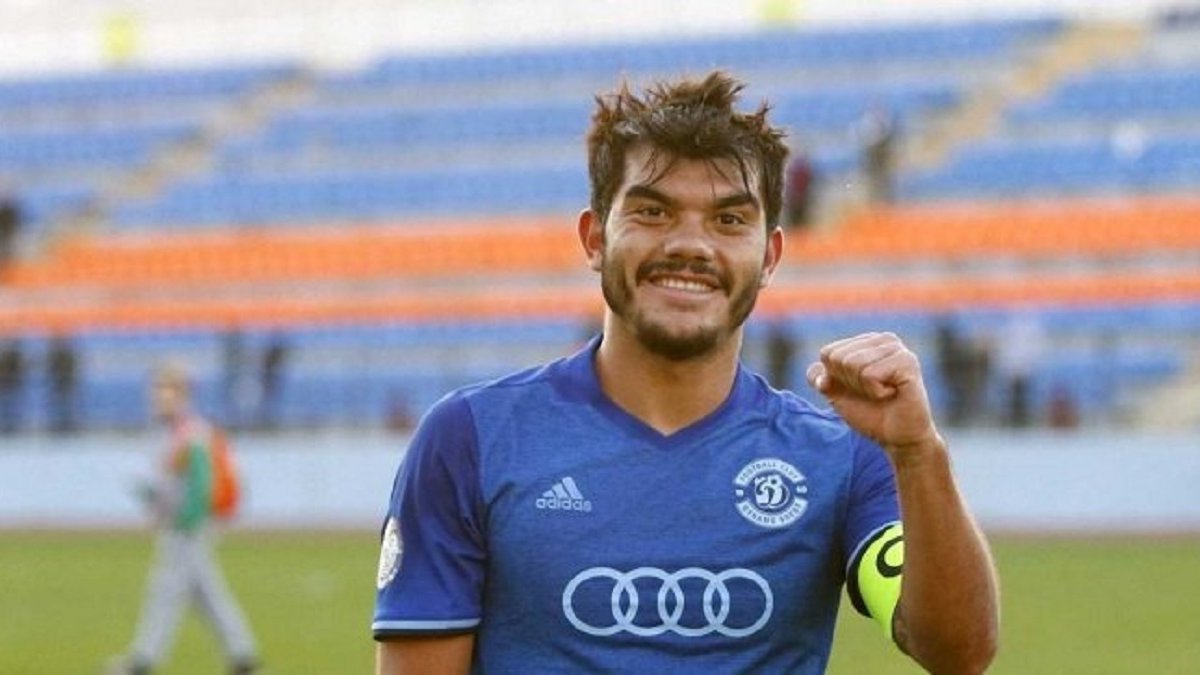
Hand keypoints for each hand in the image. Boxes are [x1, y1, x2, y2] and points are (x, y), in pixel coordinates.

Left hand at [806, 332, 940, 462]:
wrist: (898, 437)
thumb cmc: (871, 413)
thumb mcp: (838, 395)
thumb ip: (821, 379)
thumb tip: (817, 374)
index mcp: (866, 342)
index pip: (828, 353)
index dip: (836, 379)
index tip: (859, 389)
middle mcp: (883, 339)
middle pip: (838, 358)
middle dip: (850, 383)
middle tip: (873, 393)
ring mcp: (897, 348)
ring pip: (853, 363)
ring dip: (864, 388)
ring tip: (884, 392)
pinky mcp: (907, 362)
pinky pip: (870, 374)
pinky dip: (876, 392)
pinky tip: (893, 393)